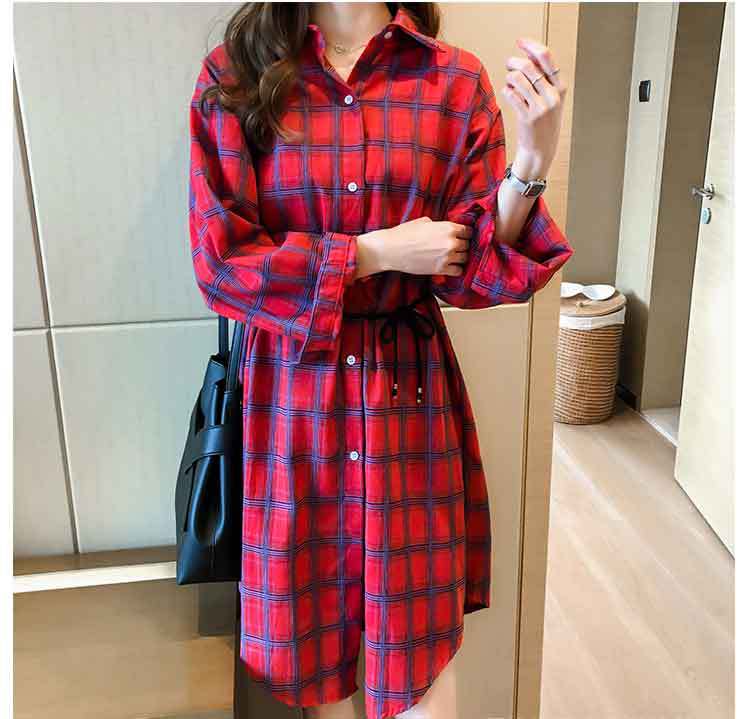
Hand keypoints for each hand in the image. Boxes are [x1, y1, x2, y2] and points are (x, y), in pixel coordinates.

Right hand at [355, 217, 471, 278]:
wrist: (392, 250)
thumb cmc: (404, 234)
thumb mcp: (424, 222)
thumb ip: (439, 225)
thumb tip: (444, 229)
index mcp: (448, 228)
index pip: (468, 231)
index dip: (464, 234)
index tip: (461, 237)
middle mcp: (451, 242)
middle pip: (467, 245)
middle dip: (462, 246)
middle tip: (454, 247)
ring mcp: (447, 257)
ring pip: (465, 258)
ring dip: (459, 258)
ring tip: (451, 257)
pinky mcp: (440, 269)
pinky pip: (458, 271)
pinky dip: (455, 269)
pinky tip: (449, 266)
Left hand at [501, 38, 567, 178]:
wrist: (541, 150)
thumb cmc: (543, 122)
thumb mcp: (550, 99)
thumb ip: (542, 78)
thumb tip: (528, 55)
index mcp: (560, 87)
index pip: (546, 57)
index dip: (531, 46)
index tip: (520, 42)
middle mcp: (552, 96)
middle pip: (529, 66)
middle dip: (515, 61)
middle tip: (509, 64)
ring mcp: (540, 107)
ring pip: (518, 78)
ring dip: (510, 77)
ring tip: (510, 82)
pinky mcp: (528, 118)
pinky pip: (511, 95)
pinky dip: (507, 90)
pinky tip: (509, 93)